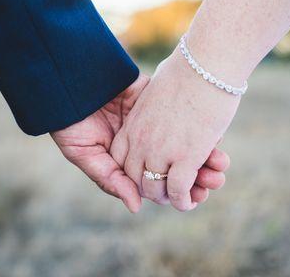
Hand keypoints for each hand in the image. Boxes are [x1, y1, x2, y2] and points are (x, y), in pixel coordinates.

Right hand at [51, 70, 230, 212]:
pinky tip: (213, 135)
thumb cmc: (70, 125)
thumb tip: (136, 206)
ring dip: (203, 153)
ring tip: (220, 163)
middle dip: (197, 174)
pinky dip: (197, 125)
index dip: (178, 190)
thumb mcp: (85, 155)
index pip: (159, 179)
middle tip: (215, 181)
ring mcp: (151, 121)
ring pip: (183, 140)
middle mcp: (144, 142)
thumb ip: (110, 179)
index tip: (198, 197)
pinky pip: (181, 115)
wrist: (69, 84)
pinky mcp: (155, 100)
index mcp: (129, 159)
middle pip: (176, 162)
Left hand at [110, 50, 238, 211]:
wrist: (206, 64)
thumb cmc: (187, 70)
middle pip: (135, 177)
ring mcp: (161, 150)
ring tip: (182, 197)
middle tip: (166, 190)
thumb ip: (154, 99)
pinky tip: (191, 200)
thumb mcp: (159, 86)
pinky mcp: (185, 156)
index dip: (135, 169)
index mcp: (134, 123)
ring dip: (169, 198)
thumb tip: (159, 95)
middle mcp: (142, 140)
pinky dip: (184, 200)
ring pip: (156, 189)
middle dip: (151, 188)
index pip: (121, 157)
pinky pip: (178, 190)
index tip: (149, 171)